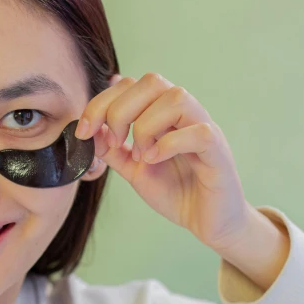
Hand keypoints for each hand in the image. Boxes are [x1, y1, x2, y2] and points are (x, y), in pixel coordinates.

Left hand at [76, 73, 254, 253]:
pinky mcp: (218, 151)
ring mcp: (203, 128)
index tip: (85, 131)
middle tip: (115, 142)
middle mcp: (184, 113)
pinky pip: (198, 132)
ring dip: (147, 126)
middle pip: (152, 81)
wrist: (207, 222)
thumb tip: (90, 129)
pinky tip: (155, 160)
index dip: (101, 102)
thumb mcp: (133, 169)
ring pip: (176, 98)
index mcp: (162, 112)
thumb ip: (112, 149)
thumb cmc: (176, 191)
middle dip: (121, 110)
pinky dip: (169, 144)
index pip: (130, 84)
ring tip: (140, 156)